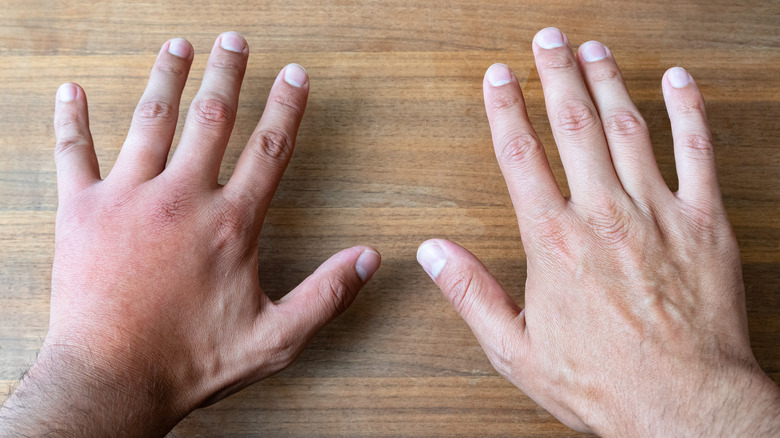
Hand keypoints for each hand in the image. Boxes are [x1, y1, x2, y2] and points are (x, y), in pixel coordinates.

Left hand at [0, 32, 380, 435]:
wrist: (112, 380)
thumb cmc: (191, 361)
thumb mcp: (275, 338)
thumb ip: (326, 295)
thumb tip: (369, 259)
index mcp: (229, 224)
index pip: (268, 150)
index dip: (286, 108)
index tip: (295, 75)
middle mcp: (181, 199)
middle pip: (210, 119)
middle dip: (227, 74)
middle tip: (234, 40)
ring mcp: (128, 199)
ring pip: (150, 122)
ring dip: (166, 78)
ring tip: (177, 47)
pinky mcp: (82, 212)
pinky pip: (74, 152)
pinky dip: (71, 119)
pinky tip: (71, 91)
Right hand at [417, 27, 779, 435]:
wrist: (685, 406)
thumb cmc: (602, 381)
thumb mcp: (516, 350)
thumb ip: (471, 294)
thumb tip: (431, 253)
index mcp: (554, 242)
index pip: (521, 155)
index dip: (505, 108)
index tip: (498, 76)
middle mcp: (602, 215)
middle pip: (574, 126)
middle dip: (558, 74)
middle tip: (549, 38)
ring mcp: (656, 213)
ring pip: (628, 129)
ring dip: (609, 82)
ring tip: (595, 48)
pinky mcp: (703, 223)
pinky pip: (698, 153)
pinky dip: (689, 112)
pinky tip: (678, 82)